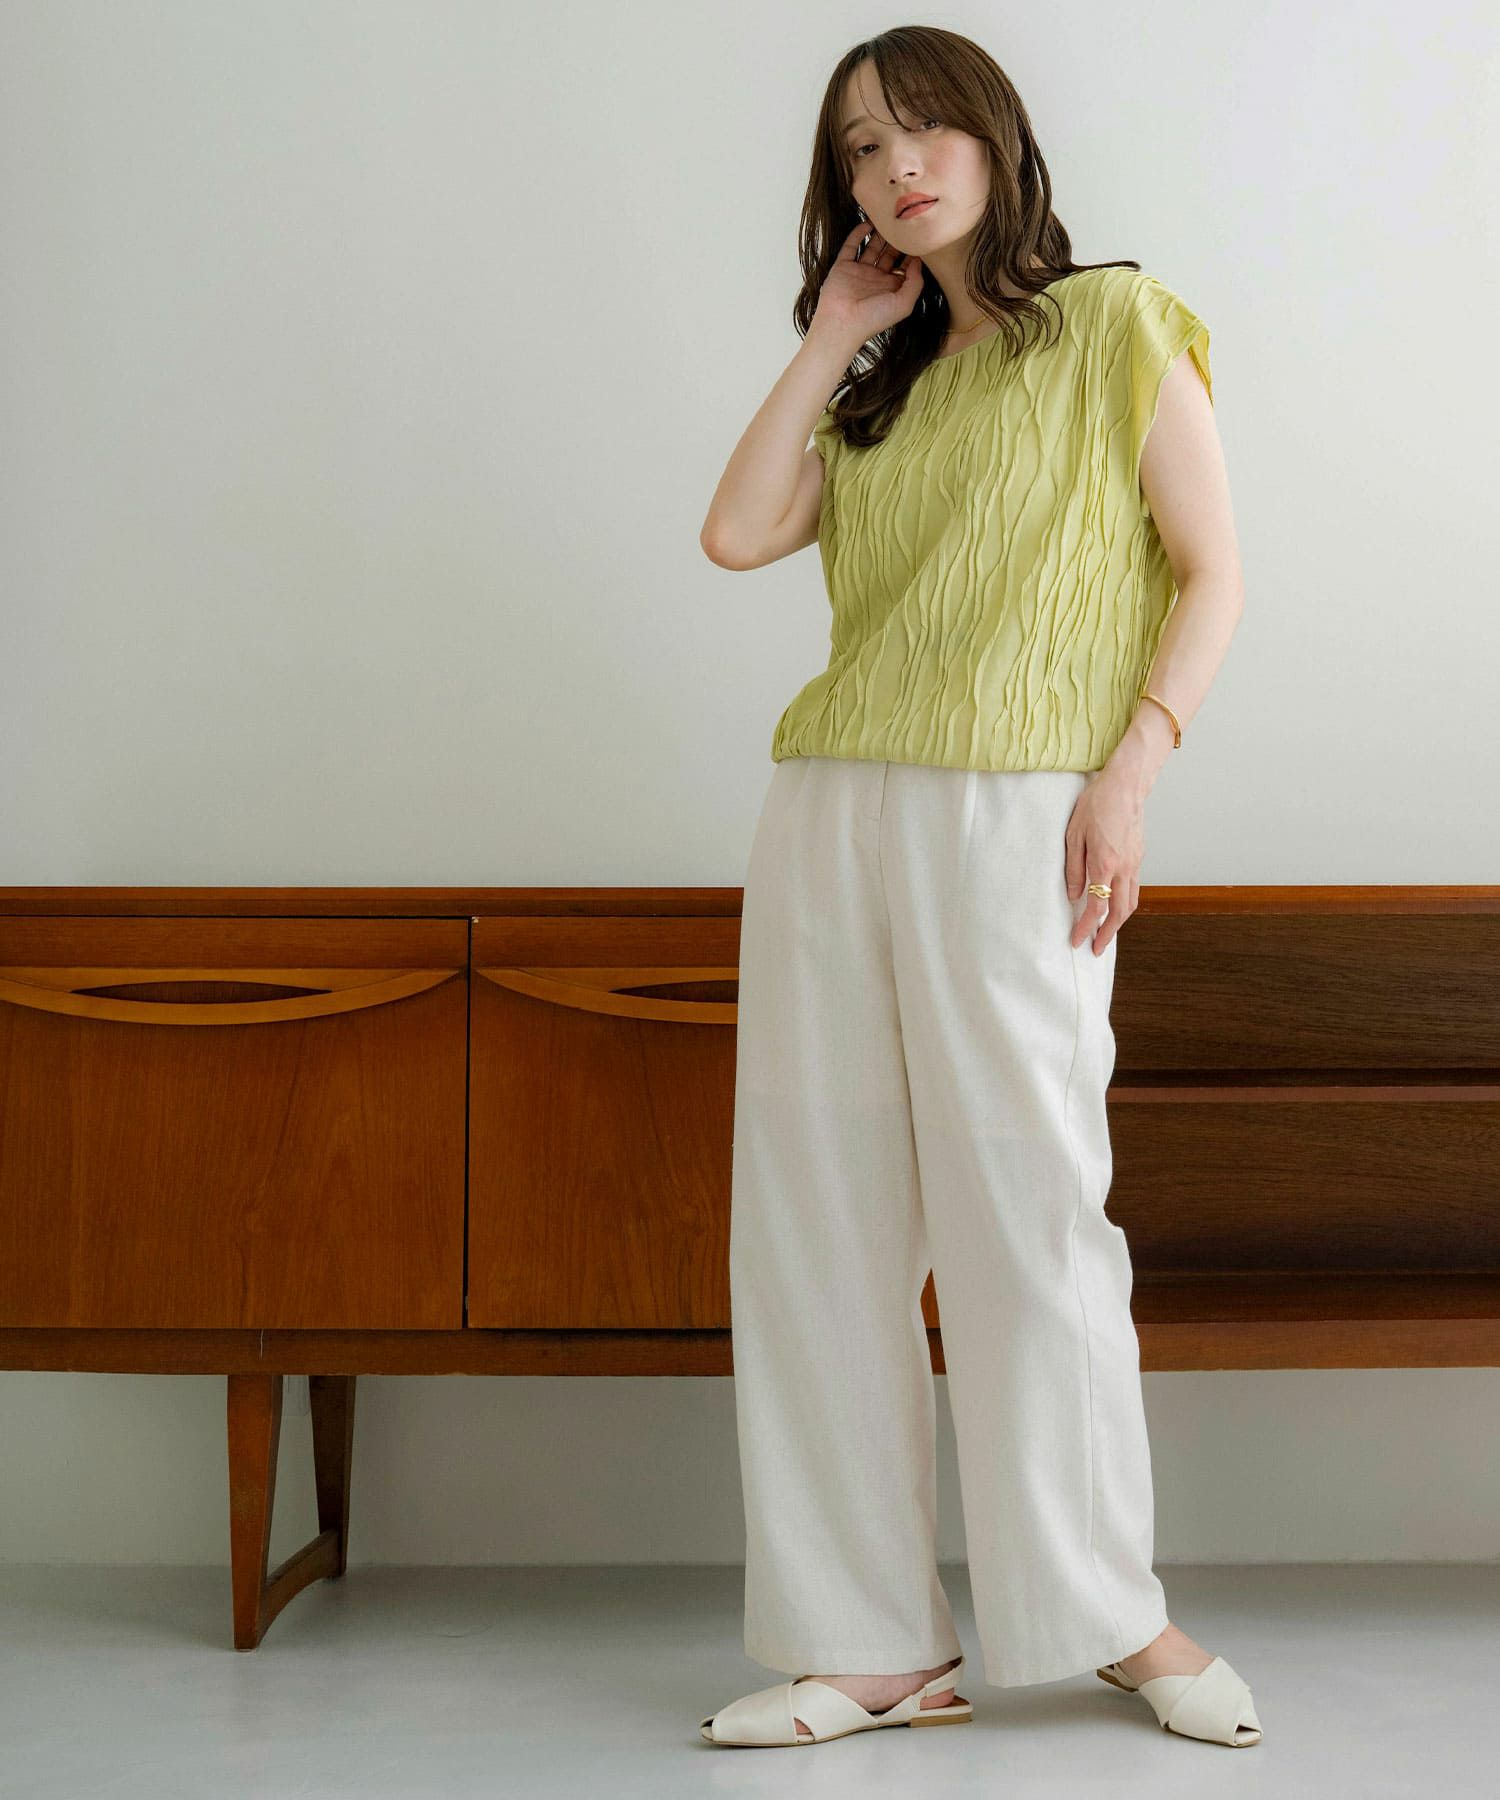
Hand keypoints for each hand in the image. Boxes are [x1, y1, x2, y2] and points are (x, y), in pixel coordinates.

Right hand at [810, 218, 923, 350]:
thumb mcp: (904, 304)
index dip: (913, 252)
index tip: (920, 237)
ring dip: (880, 234)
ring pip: (872, 247)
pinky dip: (859, 233)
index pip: (905, 266)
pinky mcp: (843, 266)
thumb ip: (915, 282)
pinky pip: (851, 245)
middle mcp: (876, 279)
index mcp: (891, 288)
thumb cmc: (873, 319)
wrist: (842, 324)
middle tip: (905, 223)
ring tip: (889, 218)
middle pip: (890, 253)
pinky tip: (868, 222)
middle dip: (898, 240)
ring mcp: (859, 271)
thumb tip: (918, 260)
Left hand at [1064, 768, 1142, 953]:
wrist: (1125, 785)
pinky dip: (1125, 904)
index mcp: (1105, 864)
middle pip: (1119, 912)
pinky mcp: (1139, 857)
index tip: (1077, 941)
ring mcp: (1135, 863)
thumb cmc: (1096, 805)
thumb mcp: (1074, 835)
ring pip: (1131, 902)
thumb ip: (1074, 868)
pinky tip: (1116, 907)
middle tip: (1096, 949)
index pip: (1096, 906)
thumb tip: (1074, 895)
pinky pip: (1134, 888)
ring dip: (1119, 922)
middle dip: (1108, 934)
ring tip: (1106, 933)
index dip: (1086, 927)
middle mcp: (1124, 868)